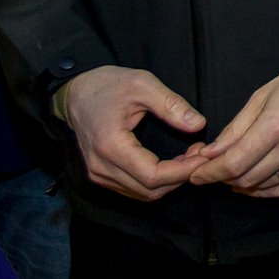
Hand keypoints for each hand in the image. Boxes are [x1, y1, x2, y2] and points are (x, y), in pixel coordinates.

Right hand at [59, 65, 206, 200]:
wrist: (76, 93)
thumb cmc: (107, 85)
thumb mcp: (142, 84)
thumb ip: (171, 105)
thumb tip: (198, 124)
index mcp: (110, 145)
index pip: (152, 176)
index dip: (182, 171)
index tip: (201, 156)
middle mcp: (101, 167)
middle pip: (149, 190)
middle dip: (180, 176)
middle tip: (198, 153)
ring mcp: (98, 174)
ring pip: (142, 193)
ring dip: (169, 181)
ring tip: (187, 157)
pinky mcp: (100, 175)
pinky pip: (133, 188)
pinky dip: (155, 182)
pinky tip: (170, 163)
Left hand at [189, 60, 278, 197]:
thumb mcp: (261, 97)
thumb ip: (234, 130)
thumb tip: (210, 154)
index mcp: (276, 124)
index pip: (234, 162)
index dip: (210, 173)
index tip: (196, 175)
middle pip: (247, 178)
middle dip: (222, 179)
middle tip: (211, 172)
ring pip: (264, 187)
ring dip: (241, 185)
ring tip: (232, 174)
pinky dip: (263, 190)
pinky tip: (253, 183)